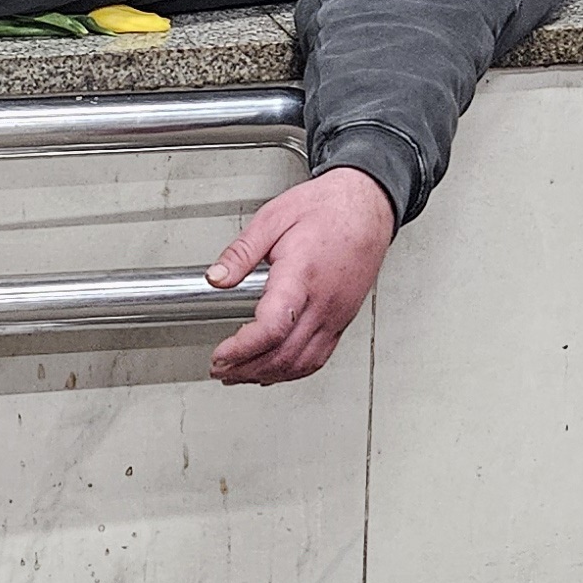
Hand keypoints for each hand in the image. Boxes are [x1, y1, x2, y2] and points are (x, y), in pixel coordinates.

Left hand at [205, 167, 395, 385]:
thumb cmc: (327, 208)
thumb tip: (216, 278)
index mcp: (302, 275)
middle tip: (220, 368)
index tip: (220, 354)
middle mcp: (323, 302)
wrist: (367, 206)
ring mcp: (336, 315)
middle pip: (285, 354)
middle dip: (246, 369)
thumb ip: (241, 252)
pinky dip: (293, 372)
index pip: (273, 328)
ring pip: (303, 363)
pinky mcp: (343, 319)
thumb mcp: (273, 218)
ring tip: (239, 375)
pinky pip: (319, 357)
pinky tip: (274, 371)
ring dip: (267, 376)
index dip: (243, 349)